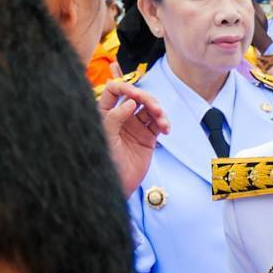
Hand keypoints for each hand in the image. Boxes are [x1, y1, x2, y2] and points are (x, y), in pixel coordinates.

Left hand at [97, 79, 170, 195]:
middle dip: (148, 100)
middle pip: (136, 97)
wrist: (118, 184)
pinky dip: (164, 123)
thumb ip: (115, 116)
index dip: (125, 88)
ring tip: (163, 122)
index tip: (135, 96)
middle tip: (155, 108)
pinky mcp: (148, 137)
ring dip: (159, 112)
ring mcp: (135, 126)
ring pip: (150, 109)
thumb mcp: (106, 137)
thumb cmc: (106, 161)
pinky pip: (158, 124)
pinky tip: (166, 129)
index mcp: (106, 113)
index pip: (114, 90)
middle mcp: (121, 116)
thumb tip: (131, 102)